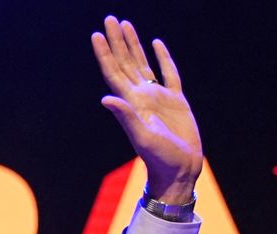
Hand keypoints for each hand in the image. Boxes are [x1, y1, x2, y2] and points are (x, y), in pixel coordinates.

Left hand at [91, 15, 202, 203]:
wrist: (180, 171)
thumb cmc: (160, 158)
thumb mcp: (142, 137)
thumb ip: (125, 117)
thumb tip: (106, 98)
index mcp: (132, 103)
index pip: (114, 72)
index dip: (105, 53)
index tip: (97, 34)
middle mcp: (141, 97)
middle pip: (125, 62)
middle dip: (117, 41)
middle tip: (110, 19)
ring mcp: (158, 97)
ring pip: (143, 64)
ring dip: (133, 45)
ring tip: (126, 25)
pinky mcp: (176, 101)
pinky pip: (169, 73)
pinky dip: (163, 58)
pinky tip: (157, 44)